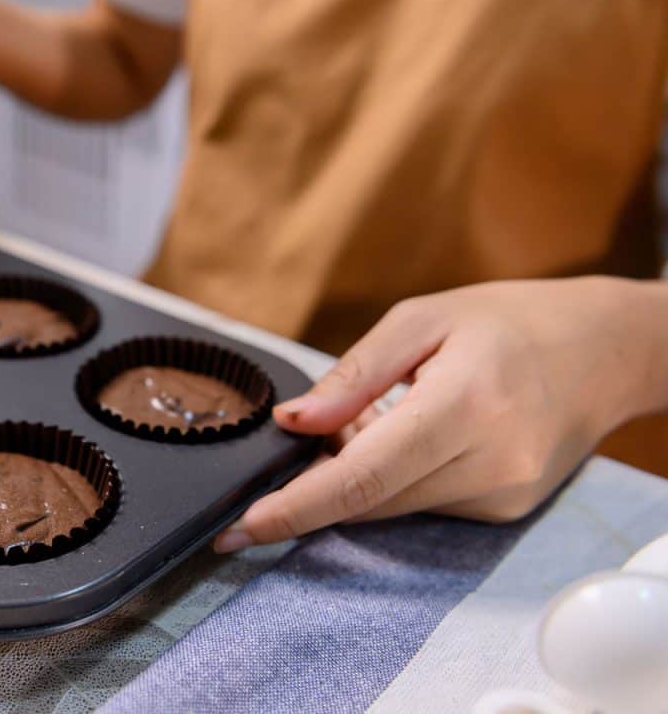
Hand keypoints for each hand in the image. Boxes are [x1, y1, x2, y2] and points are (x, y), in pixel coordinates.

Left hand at [214, 277, 667, 551]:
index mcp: (464, 404)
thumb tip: (293, 422)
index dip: (296, 507)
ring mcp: (503, 494)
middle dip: (315, 485)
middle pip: (370, 501)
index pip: (362, 477)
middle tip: (303, 443)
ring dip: (357, 478)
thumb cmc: (509, 321)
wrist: (607, 349)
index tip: (240, 527)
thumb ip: (353, 376)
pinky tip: (406, 436)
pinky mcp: (507, 509)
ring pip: (393, 508)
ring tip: (374, 418)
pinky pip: (423, 504)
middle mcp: (489, 462)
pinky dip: (394, 480)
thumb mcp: (421, 320)